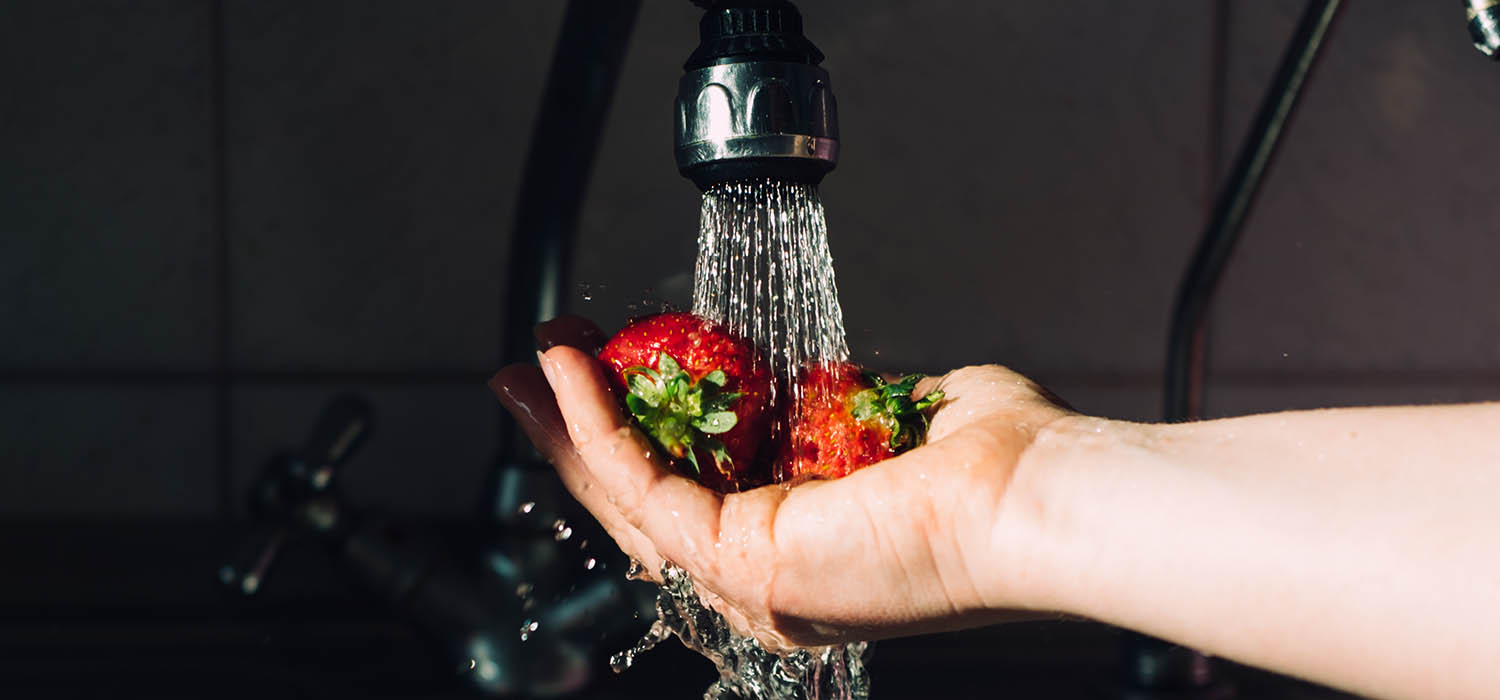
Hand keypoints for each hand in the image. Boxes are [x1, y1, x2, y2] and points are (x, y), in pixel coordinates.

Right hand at [490, 316, 1074, 647]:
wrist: (1034, 497)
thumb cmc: (993, 463)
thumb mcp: (891, 418)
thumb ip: (841, 407)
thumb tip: (816, 381)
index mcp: (806, 551)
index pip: (697, 498)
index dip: (639, 438)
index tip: (604, 376)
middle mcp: (768, 582)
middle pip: (643, 505)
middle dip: (578, 435)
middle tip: (532, 373)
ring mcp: (749, 584)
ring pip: (627, 501)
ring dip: (568, 426)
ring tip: (528, 364)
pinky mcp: (740, 564)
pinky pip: (642, 486)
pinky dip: (595, 424)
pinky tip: (569, 371)